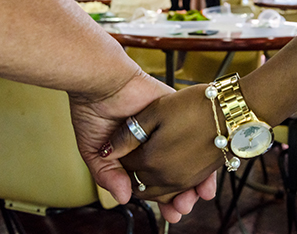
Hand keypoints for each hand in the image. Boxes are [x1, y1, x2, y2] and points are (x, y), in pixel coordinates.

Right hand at [69, 73, 214, 221]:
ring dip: (194, 179)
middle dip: (181, 194)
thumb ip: (107, 174)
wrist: (102, 83)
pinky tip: (203, 170)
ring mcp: (165, 130)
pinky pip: (194, 135)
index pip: (154, 183)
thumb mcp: (94, 151)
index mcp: (134, 155)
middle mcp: (153, 144)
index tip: (171, 214)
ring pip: (188, 158)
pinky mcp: (176, 113)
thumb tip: (124, 197)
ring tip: (195, 196)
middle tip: (183, 207)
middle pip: (174, 174)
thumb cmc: (93, 111)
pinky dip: (201, 153)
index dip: (163, 200)